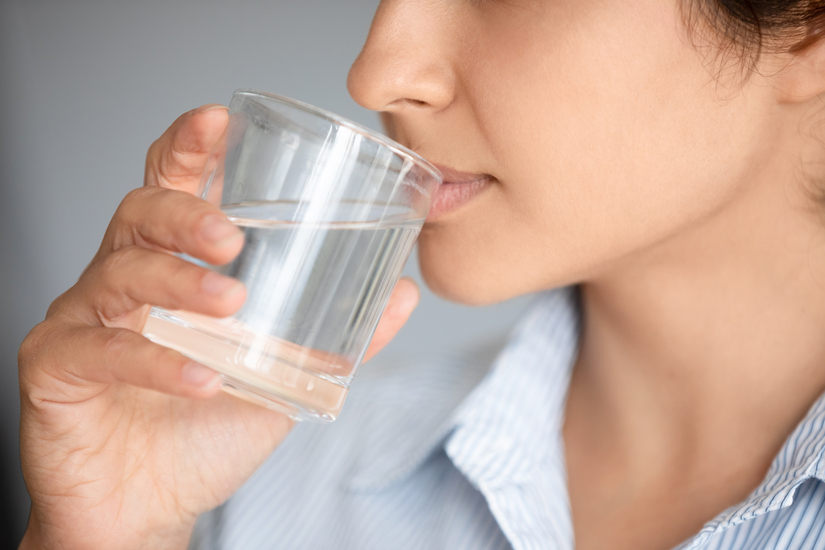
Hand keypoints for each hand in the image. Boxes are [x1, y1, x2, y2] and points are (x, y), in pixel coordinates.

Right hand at [17, 105, 418, 549]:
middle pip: (139, 212)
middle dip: (186, 211)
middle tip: (233, 235)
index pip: (172, 188)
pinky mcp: (57, 369)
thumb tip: (402, 294)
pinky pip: (100, 351)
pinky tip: (200, 377)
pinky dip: (154, 361)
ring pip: (119, 273)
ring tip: (230, 302)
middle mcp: (122, 281)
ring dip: (178, 281)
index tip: (217, 120)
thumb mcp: (283, 376)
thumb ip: (340, 336)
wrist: (149, 506)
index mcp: (171, 267)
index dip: (187, 147)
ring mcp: (85, 321)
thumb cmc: (206, 429)